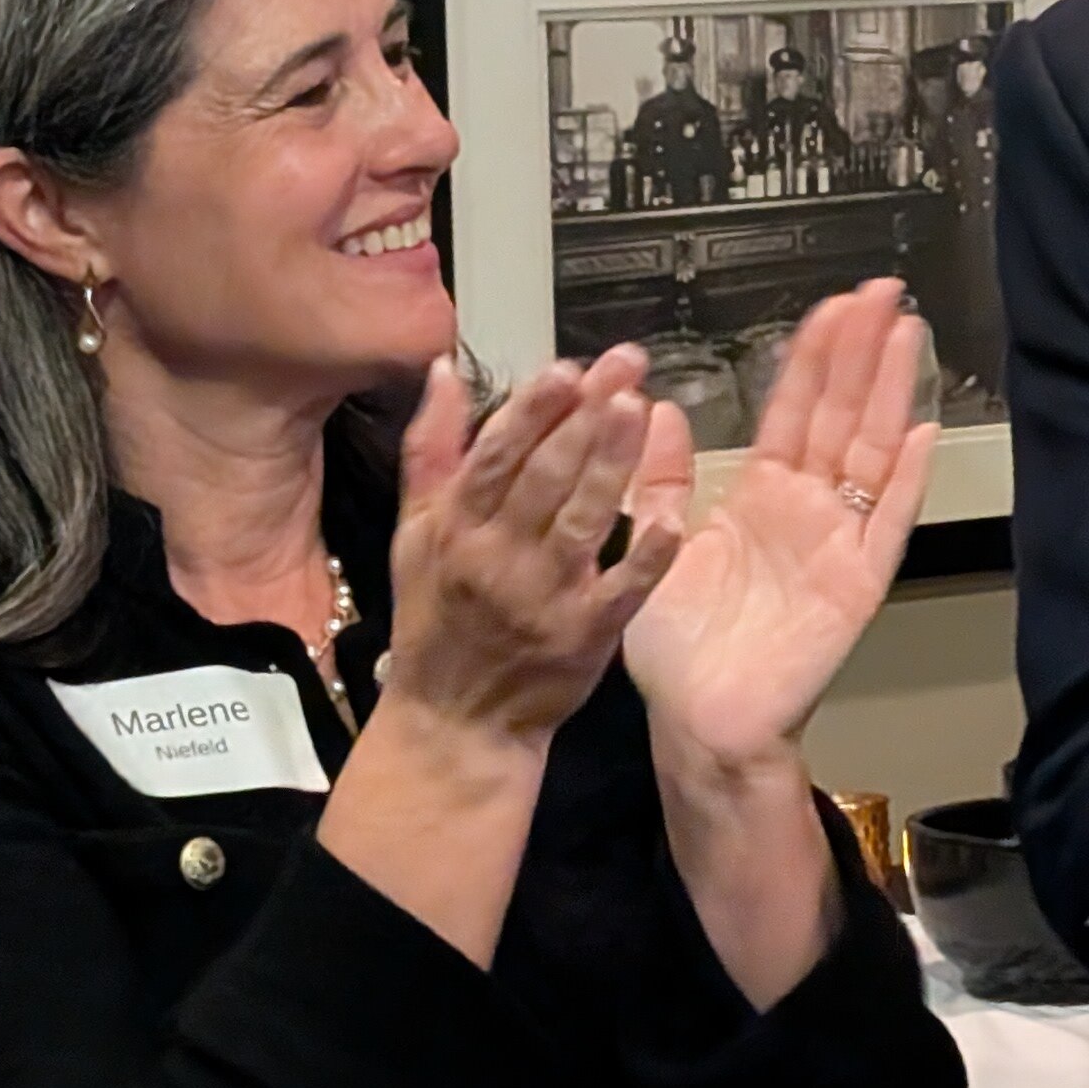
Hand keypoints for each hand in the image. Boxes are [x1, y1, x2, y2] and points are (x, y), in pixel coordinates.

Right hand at [366, 350, 679, 756]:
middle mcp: (497, 557)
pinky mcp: (585, 635)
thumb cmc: (436, 618)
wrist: (455, 723)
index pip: (497, 454)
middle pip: (546, 475)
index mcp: (456, 527)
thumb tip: (442, 370)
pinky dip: (649, 552)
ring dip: (614, 462)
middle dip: (585, 415)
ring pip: (584, 518)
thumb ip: (430, 450)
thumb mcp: (414, 534)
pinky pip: (624, 587)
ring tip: (641, 408)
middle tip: (623, 365)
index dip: (534, 408)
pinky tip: (675, 513)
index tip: (567, 366)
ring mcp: (544, 597)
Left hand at [623, 281, 930, 782]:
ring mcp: (837, 543)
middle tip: (884, 293)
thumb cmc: (680, 651)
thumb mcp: (652, 545)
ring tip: (906, 334)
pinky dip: (905, 482)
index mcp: (761, 497)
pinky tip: (923, 433)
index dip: (814, 357)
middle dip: (862, 352)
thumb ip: (658, 480)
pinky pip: (886, 525)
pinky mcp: (856, 584)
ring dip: (889, 393)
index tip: (833, 307)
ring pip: (870, 451)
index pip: (794, 409)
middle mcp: (806, 510)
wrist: (701, 721)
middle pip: (841, 415)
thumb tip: (656, 412)